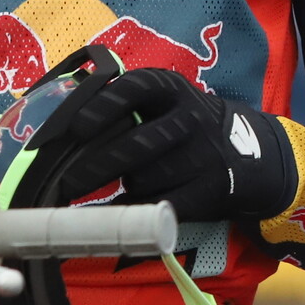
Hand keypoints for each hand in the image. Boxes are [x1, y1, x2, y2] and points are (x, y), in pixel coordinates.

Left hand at [52, 69, 297, 224]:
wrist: (245, 153)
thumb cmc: (181, 125)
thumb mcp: (163, 101)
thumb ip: (122, 108)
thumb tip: (60, 132)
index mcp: (172, 89)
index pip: (135, 89)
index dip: (103, 107)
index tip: (76, 128)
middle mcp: (190, 118)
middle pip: (137, 144)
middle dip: (96, 167)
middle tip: (66, 183)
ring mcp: (202, 155)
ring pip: (145, 179)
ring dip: (122, 188)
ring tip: (105, 192)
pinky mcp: (208, 188)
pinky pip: (159, 206)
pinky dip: (131, 214)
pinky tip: (111, 215)